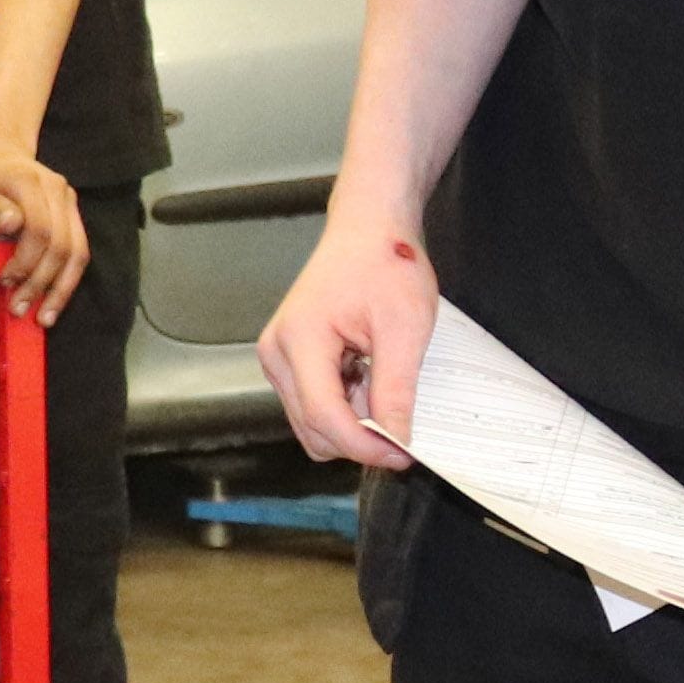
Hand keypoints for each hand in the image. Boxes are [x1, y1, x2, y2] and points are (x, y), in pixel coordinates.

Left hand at [0, 150, 86, 319]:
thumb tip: (12, 224)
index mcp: (30, 182)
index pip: (39, 229)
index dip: (25, 261)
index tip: (5, 282)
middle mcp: (57, 190)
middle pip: (62, 244)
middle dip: (42, 282)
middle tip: (19, 308)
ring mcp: (69, 201)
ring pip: (78, 251)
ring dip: (61, 288)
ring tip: (44, 317)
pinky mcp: (72, 213)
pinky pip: (79, 250)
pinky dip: (69, 279)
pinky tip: (55, 300)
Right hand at [254, 225, 436, 469]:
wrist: (369, 227)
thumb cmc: (386, 263)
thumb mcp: (404, 327)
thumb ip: (396, 388)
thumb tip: (397, 441)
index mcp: (300, 340)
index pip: (325, 417)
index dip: (365, 445)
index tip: (404, 454)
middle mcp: (278, 353)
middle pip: (313, 429)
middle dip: (359, 439)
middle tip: (406, 430)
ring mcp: (279, 358)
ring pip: (312, 424)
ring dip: (352, 424)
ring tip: (388, 392)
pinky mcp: (290, 360)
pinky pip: (314, 405)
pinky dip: (345, 407)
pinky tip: (371, 380)